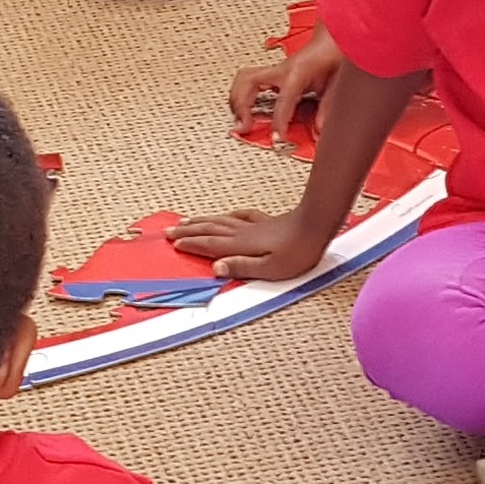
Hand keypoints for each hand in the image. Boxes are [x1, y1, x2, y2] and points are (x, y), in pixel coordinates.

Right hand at [169, 208, 332, 283]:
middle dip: (188, 231)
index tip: (174, 244)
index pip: (210, 244)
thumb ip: (242, 267)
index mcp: (241, 245)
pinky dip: (226, 215)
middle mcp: (242, 232)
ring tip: (185, 221)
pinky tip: (225, 215)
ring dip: (200, 221)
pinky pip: (238, 215)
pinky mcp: (264, 221)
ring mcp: (253, 224)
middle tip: (168, 231)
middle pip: (209, 229)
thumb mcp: (270, 268)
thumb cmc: (297, 252)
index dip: (191, 244)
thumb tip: (215, 268)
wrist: (316, 225)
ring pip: (220, 221)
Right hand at [228, 27, 348, 140]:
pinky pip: (247, 81)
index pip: (282, 101)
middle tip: (243, 126)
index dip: (278, 122)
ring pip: (242, 79)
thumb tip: (320, 128)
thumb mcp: (336, 82)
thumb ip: (327, 106)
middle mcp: (280, 70)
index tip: (277, 138)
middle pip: (247, 83)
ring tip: (240, 120)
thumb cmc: (333, 55)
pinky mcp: (272, 73)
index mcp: (296, 72)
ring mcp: (274, 70)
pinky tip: (245, 110)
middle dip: (241, 106)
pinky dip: (241, 95)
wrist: (332, 38)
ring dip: (236, 100)